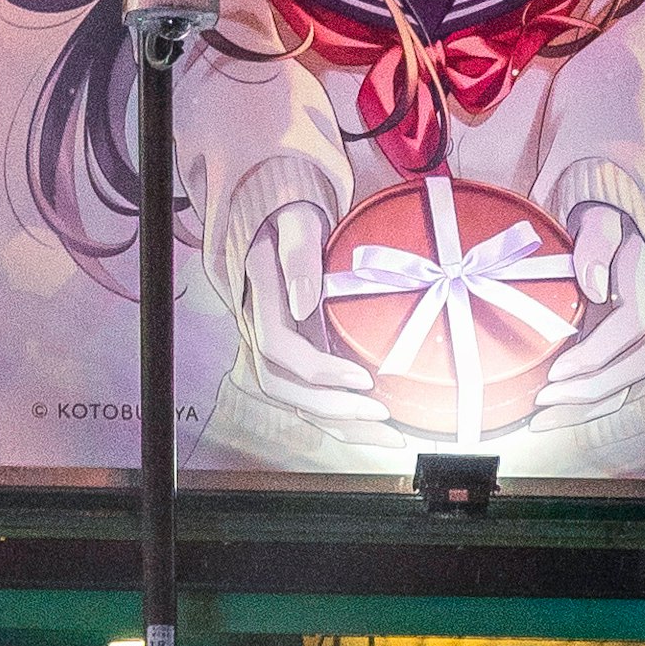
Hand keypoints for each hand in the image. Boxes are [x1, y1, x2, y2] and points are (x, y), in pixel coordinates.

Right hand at [243, 201, 380, 407]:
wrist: (282, 213)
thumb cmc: (295, 211)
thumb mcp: (297, 216)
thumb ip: (298, 252)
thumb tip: (303, 302)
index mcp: (259, 293)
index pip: (278, 346)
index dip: (318, 370)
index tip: (363, 379)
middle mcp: (257, 326)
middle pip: (280, 385)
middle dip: (331, 409)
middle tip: (381, 415)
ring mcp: (270, 344)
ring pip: (293, 398)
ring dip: (339, 423)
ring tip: (388, 434)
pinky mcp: (288, 355)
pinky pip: (307, 395)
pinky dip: (340, 417)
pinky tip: (375, 427)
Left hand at [539, 198, 644, 412]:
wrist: (616, 226)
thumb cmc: (598, 221)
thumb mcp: (596, 216)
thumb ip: (597, 241)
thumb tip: (595, 285)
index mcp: (639, 281)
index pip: (631, 327)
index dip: (597, 353)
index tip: (556, 369)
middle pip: (638, 365)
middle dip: (591, 389)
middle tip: (544, 400)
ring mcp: (642, 336)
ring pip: (629, 384)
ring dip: (587, 408)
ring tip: (542, 420)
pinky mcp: (628, 352)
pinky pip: (617, 389)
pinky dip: (586, 409)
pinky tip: (553, 418)